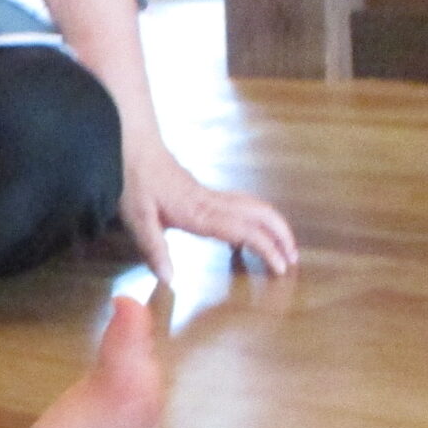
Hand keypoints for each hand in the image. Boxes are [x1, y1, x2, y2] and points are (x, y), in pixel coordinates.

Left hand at [119, 137, 296, 284]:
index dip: (267, 248)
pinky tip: (250, 237)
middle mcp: (212, 203)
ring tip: (283, 248)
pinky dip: (257, 220)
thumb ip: (154, 249)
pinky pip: (241, 206)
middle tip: (294, 259)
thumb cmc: (135, 181)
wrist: (134, 147)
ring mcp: (212, 196)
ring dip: (274, 225)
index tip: (281, 267)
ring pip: (255, 206)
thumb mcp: (138, 219)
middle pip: (261, 214)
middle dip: (282, 235)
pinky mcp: (206, 194)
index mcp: (200, 213)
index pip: (245, 230)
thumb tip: (169, 280)